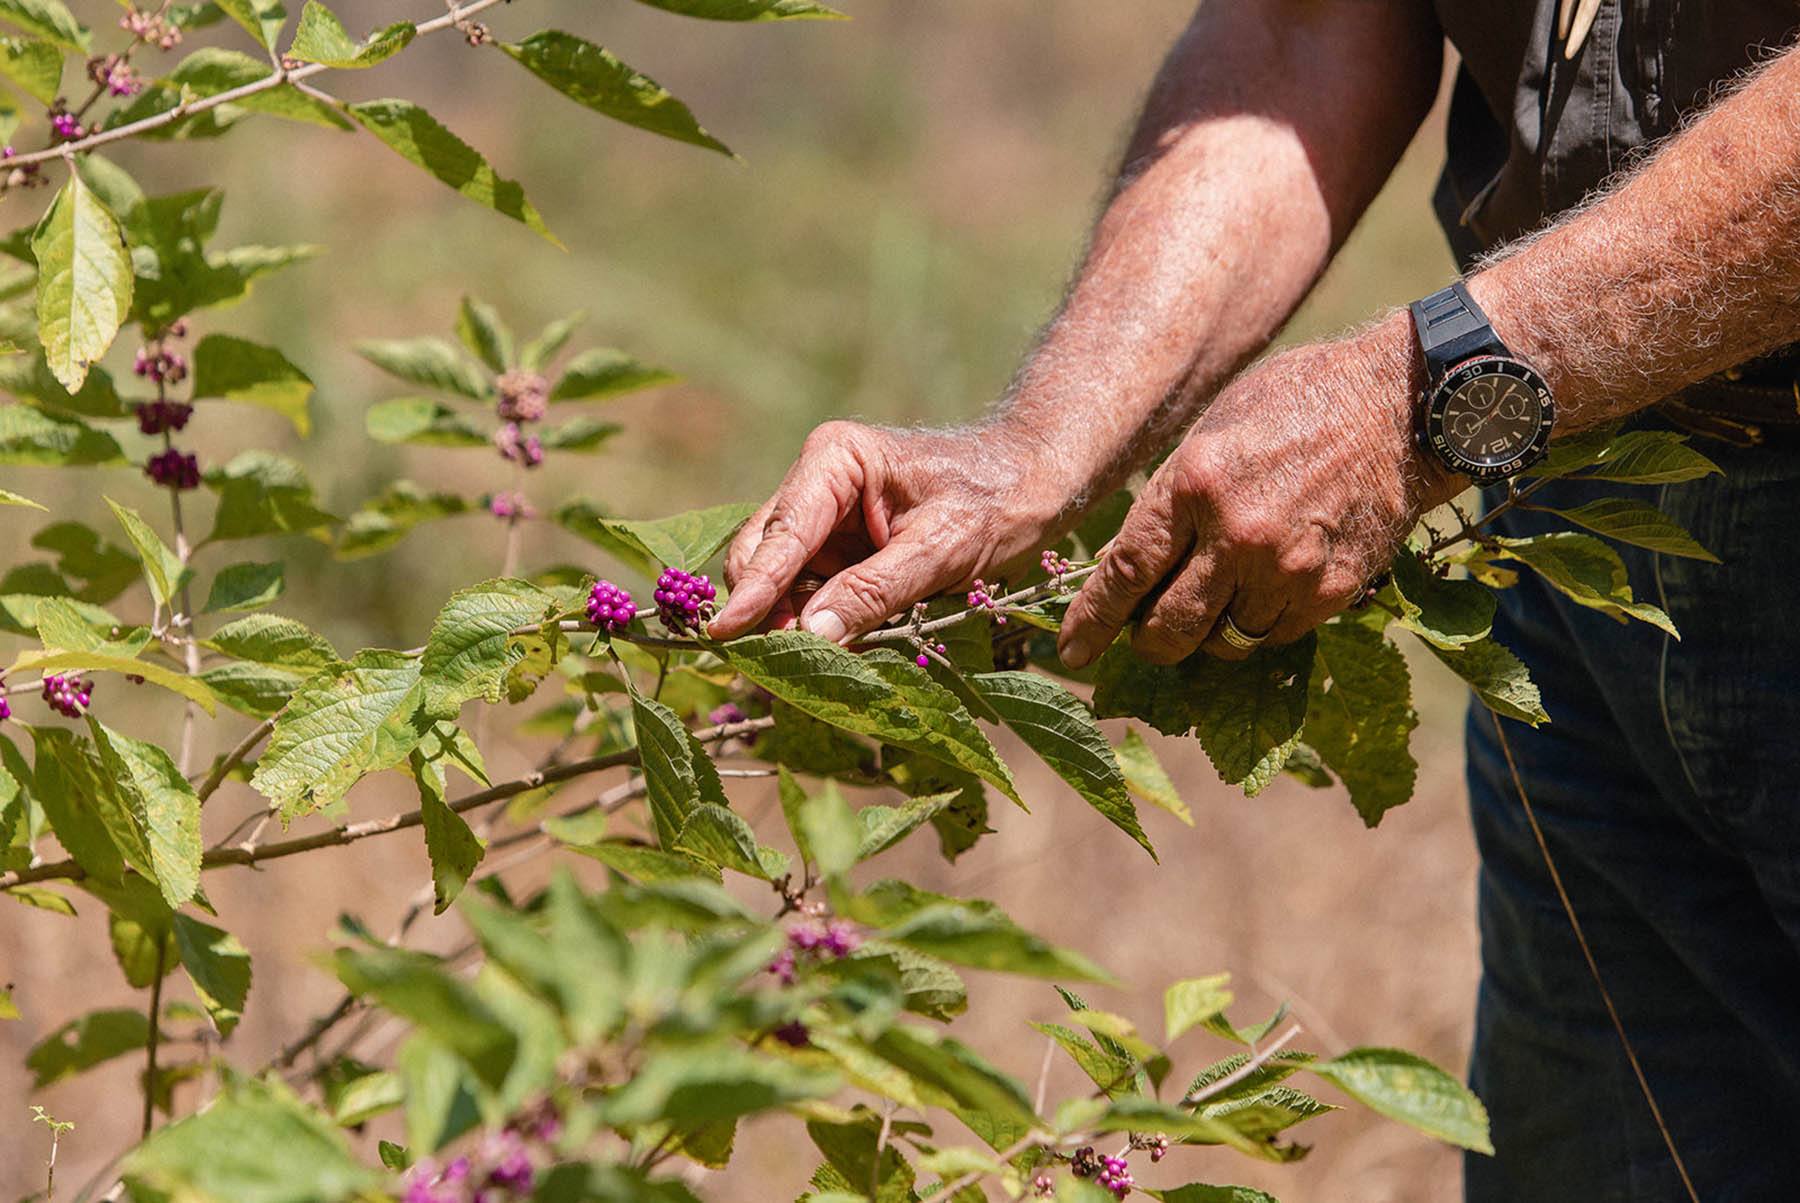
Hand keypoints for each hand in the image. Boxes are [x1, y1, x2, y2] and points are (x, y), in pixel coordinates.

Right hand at [710, 421, 1070, 642]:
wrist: (1039, 483)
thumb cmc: (998, 500)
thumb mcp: (942, 548)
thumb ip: (875, 590)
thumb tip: (812, 635)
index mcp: (835, 461)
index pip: (781, 533)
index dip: (753, 589)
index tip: (724, 634)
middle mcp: (818, 485)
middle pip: (763, 556)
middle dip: (764, 611)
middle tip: (772, 668)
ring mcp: (827, 521)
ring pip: (782, 581)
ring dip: (788, 625)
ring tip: (801, 673)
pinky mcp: (842, 552)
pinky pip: (813, 594)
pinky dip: (817, 627)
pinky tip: (831, 658)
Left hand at [1057, 319, 1457, 666]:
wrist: (1403, 406)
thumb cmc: (1297, 404)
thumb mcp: (1212, 431)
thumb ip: (1171, 500)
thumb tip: (1129, 564)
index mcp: (1195, 483)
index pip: (1126, 572)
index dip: (1092, 620)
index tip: (1073, 651)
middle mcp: (1236, 534)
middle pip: (1168, 630)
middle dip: (1149, 641)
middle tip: (1147, 634)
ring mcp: (1287, 569)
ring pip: (1223, 641)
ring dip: (1212, 629)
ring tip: (1224, 591)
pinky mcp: (1331, 592)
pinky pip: (1275, 635)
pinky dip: (1261, 623)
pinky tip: (1269, 587)